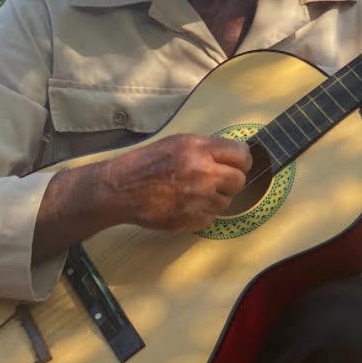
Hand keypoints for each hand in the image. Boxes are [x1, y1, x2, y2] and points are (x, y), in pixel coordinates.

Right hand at [97, 133, 250, 234]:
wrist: (120, 189)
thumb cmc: (147, 162)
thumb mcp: (178, 142)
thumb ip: (208, 148)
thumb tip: (234, 155)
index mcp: (199, 150)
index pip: (242, 155)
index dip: (241, 160)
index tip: (236, 164)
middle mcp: (202, 174)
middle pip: (239, 181)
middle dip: (231, 180)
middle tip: (218, 180)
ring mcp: (197, 199)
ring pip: (226, 202)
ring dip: (216, 198)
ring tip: (196, 192)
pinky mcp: (190, 220)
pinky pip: (211, 218)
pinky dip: (203, 213)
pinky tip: (187, 205)